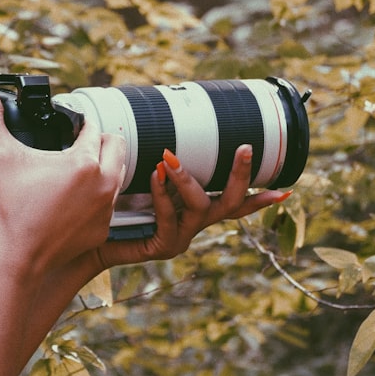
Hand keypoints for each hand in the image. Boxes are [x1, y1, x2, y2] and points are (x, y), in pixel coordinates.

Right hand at [0, 71, 126, 273]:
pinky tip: (73, 201)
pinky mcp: (103, 230)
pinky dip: (96, 199)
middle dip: (98, 141)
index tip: (66, 126)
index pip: (92, 127)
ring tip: (75, 171)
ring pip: (118, 174)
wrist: (16, 259)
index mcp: (84, 161)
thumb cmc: (8, 210)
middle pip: (116, 145)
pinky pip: (109, 205)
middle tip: (74, 145)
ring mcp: (106, 209)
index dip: (77, 123)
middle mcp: (103, 183)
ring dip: (102, 167)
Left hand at [95, 144, 290, 267]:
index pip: (234, 203)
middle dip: (241, 176)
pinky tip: (156, 177)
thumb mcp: (137, 181)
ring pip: (202, 208)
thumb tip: (157, 128)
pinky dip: (164, 196)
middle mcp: (193, 225)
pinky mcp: (162, 247)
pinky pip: (170, 219)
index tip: (287, 190)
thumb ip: (155, 162)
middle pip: (231, 204)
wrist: (87, 243)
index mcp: (194, 211)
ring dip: (188, 180)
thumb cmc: (112, 209)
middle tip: (245, 148)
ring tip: (170, 159)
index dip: (260, 197)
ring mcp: (180, 238)